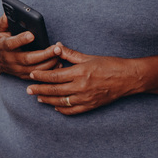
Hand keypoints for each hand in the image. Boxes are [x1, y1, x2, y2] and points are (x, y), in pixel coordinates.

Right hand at [0, 13, 62, 78]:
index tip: (32, 35)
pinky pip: (37, 75)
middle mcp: (10, 59)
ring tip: (59, 54)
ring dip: (49, 63)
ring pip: (35, 69)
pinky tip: (58, 63)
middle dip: (43, 54)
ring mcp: (16, 69)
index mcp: (3, 46)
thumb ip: (4, 21)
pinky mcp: (22, 75)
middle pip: (28, 59)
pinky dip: (48, 71)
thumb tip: (9, 13)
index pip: (11, 43)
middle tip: (56, 48)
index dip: (21, 39)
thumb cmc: (0, 40)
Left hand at [25, 44, 143, 114]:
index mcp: (80, 73)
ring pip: (61, 102)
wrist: (128, 78)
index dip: (41, 76)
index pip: (55, 76)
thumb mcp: (88, 57)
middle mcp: (81, 87)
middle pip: (54, 90)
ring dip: (48, 100)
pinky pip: (72, 110)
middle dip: (40, 90)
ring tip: (39, 98)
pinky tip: (55, 106)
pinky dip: (62, 109)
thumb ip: (69, 54)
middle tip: (28, 89)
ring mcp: (86, 98)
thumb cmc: (110, 65)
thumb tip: (55, 46)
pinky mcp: (91, 106)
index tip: (32, 74)